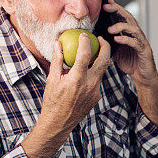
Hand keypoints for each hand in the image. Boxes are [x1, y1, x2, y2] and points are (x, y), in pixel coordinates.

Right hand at [21, 34, 110, 157]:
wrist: (59, 123)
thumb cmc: (52, 100)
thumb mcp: (52, 79)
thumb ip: (57, 60)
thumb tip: (58, 43)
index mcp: (76, 79)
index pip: (85, 55)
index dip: (86, 42)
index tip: (84, 34)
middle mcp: (89, 85)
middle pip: (104, 61)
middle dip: (106, 47)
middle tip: (101, 38)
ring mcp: (95, 91)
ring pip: (102, 71)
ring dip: (100, 59)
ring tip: (95, 51)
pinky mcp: (97, 96)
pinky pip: (97, 80)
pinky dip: (94, 72)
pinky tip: (88, 68)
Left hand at [102, 0, 157, 87]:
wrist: (143, 76)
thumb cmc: (130, 62)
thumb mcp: (115, 51)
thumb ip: (108, 42)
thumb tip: (95, 36)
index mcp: (128, 32)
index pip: (121, 15)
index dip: (114, 6)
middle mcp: (136, 34)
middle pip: (127, 17)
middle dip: (117, 10)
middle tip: (106, 7)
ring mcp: (141, 41)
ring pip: (132, 28)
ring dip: (121, 26)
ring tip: (110, 29)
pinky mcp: (144, 50)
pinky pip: (135, 42)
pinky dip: (126, 39)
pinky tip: (118, 39)